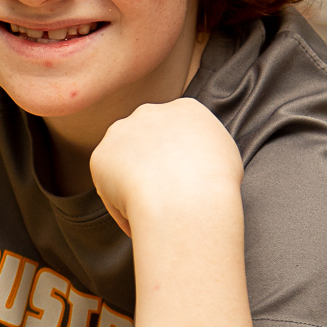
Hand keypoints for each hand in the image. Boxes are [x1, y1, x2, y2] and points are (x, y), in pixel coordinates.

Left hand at [89, 98, 241, 237]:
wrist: (186, 199)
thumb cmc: (215, 184)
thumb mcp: (227, 156)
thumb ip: (207, 150)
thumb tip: (198, 162)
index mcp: (186, 108)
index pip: (178, 130)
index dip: (179, 158)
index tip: (183, 180)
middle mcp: (150, 112)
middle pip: (148, 139)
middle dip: (152, 164)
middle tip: (165, 195)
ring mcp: (122, 131)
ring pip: (125, 161)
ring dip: (132, 183)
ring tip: (151, 210)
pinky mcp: (100, 155)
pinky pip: (109, 185)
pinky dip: (121, 205)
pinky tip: (137, 218)